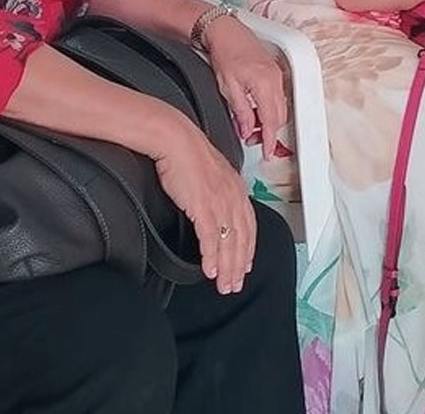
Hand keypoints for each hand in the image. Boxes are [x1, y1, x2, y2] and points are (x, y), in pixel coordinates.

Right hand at [152, 119, 255, 293]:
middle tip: (235, 285)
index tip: (246, 264)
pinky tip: (211, 271)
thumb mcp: (210, 174)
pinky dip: (211, 257)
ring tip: (225, 285)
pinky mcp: (203, 206)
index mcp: (237, 189)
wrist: (175, 140)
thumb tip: (214, 206)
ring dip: (228, 267)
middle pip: (242, 239)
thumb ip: (217, 192)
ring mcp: (220, 202)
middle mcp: (233, 197)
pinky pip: (211, 238)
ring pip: (229, 242)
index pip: (249, 225)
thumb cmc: (187, 154)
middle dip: (239, 265)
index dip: (248, 248)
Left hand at [205, 13, 288, 159]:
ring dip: (269, 119)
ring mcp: (277, 74)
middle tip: (252, 139)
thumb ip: (241, 112)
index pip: (271, 121)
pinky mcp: (275, 70)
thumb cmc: (224, 53)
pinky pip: (278, 95)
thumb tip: (247, 130)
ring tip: (251, 124)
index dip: (270, 140)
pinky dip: (270, 106)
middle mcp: (275, 79)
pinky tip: (257, 108)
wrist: (226, 30)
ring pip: (280, 106)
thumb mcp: (227, 87)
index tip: (267, 152)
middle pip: (279, 116)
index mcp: (264, 85)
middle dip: (268, 131)